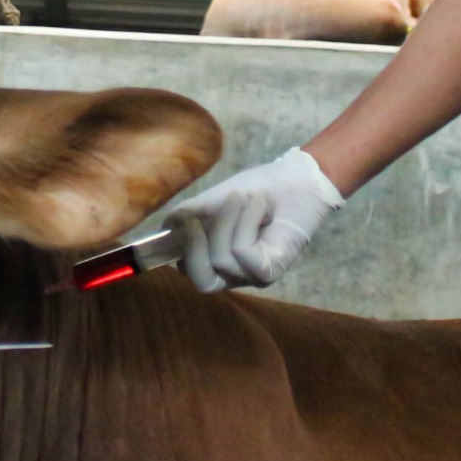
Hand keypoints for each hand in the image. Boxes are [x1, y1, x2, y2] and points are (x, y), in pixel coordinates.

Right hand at [166, 147, 343, 293]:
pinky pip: (242, 254)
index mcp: (216, 258)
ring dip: (229, 220)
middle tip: (197, 218)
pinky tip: (258, 207)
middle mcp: (235, 274)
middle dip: (195, 246)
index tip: (182, 220)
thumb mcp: (214, 200)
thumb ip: (190, 216)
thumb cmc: (258, 190)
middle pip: (202, 280)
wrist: (295, 180)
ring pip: (222, 260)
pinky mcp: (270, 270)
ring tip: (244, 198)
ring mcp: (253, 276)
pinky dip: (245, 222)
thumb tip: (165, 228)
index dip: (181, 248)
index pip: (188, 270)